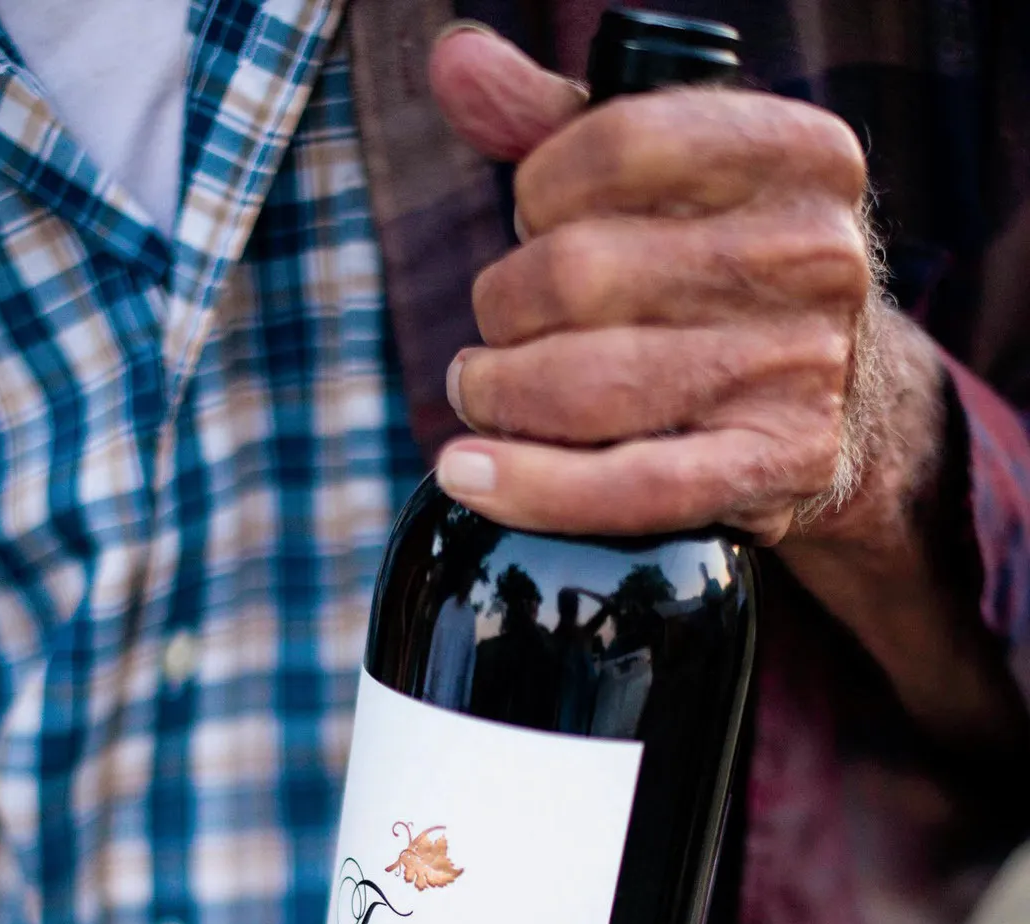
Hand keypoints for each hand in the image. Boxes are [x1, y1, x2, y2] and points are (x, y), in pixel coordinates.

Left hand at [427, 27, 1029, 751]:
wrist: (840, 393)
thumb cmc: (720, 271)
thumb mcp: (666, 177)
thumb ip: (558, 118)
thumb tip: (457, 61)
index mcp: (800, 157)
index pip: (620, 145)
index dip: (540, 192)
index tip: (533, 223)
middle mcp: (815, 258)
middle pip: (582, 274)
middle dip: (505, 307)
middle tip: (499, 332)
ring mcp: (799, 370)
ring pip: (589, 384)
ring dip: (501, 392)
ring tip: (483, 392)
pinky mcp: (776, 467)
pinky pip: (633, 487)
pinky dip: (534, 487)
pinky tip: (469, 473)